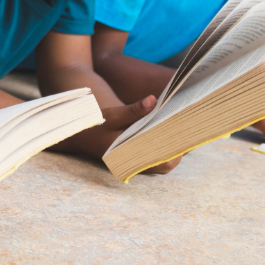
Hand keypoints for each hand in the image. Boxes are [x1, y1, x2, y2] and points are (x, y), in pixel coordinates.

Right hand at [51, 96, 181, 173]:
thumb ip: (134, 110)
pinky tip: (167, 129)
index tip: (182, 136)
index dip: (176, 152)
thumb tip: (153, 101)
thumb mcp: (113, 115)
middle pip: (167, 164)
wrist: (80, 134)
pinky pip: (155, 155)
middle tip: (184, 129)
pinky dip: (162, 145)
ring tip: (178, 128)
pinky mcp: (135, 156)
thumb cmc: (96, 124)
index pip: (163, 164)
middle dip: (177, 149)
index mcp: (130, 158)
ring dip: (170, 147)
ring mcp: (135, 161)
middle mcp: (134, 164)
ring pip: (162, 160)